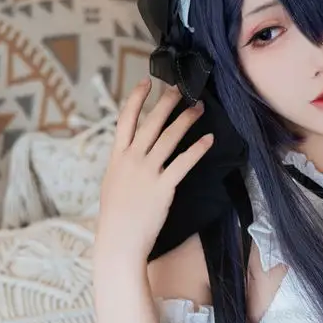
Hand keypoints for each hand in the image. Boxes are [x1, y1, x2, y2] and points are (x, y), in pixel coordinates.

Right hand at [96, 80, 213, 264]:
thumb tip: (132, 155)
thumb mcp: (113, 184)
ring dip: (186, 119)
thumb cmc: (115, 217)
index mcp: (117, 157)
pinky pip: (184, 162)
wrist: (119, 240)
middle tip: (181, 88)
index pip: (125, 119)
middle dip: (168, 101)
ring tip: (199, 107)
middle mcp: (132, 159)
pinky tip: (208, 139)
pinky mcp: (164, 186)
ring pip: (170, 137)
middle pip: (152, 122)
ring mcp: (148, 171)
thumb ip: (123, 165)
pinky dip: (197, 148)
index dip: (136, 98)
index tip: (146, 82)